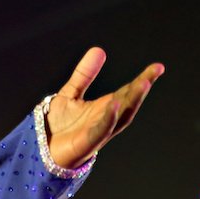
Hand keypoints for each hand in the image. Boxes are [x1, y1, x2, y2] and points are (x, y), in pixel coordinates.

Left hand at [46, 47, 163, 169]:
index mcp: (104, 108)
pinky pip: (101, 130)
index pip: (127, 91)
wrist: (40, 148)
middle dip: (142, 88)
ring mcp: (98, 132)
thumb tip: (99, 50)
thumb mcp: (70, 94)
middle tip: (155, 71)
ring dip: (132, 102)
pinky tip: (115, 105)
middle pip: (129, 103)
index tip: (158, 67)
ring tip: (143, 84)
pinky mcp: (87, 144)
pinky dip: (109, 118)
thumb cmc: (57, 125)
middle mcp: (106, 119)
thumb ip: (83, 75)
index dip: (143, 79)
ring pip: (121, 117)